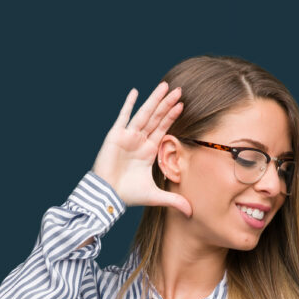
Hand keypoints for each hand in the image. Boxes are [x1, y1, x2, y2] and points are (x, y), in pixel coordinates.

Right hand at [93, 84, 191, 217]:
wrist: (107, 196)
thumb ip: (174, 200)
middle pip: (156, 117)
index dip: (172, 116)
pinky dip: (129, 104)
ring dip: (154, 100)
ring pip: (144, 114)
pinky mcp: (116, 136)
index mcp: (148, 150)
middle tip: (179, 89)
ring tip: (165, 86)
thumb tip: (192, 212)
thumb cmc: (128, 194)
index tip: (183, 104)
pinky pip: (123, 117)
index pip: (163, 128)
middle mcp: (139, 140)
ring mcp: (128, 136)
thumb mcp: (155, 195)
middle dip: (167, 104)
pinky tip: (135, 91)